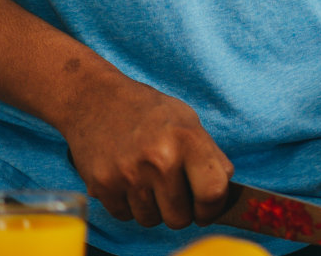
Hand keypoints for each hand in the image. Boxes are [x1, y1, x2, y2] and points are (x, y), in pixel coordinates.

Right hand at [56, 71, 233, 229]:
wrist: (96, 100)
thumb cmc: (148, 111)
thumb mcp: (188, 121)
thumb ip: (210, 156)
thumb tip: (225, 191)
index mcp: (187, 140)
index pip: (213, 192)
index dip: (213, 207)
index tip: (207, 208)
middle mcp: (159, 160)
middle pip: (180, 218)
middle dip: (180, 210)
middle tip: (173, 191)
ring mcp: (129, 175)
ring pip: (152, 220)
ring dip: (153, 208)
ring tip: (148, 180)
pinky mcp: (103, 186)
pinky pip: (126, 216)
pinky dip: (129, 205)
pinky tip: (128, 179)